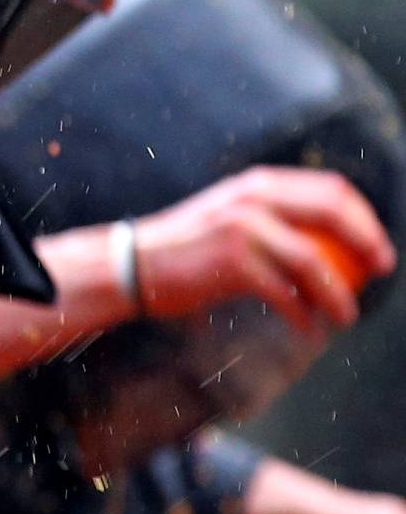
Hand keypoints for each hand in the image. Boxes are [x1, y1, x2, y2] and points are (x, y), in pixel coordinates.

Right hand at [133, 166, 394, 333]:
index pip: (331, 189)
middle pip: (334, 213)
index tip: (377, 248)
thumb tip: (329, 244)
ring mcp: (243, 228)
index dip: (365, 218)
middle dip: (368, 244)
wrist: (133, 264)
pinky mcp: (233, 261)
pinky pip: (286, 294)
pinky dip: (303, 316)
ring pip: (314, 262)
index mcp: (258, 184)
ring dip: (339, 295)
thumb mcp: (231, 219)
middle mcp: (254, 198)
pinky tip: (308, 329)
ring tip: (346, 316)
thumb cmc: (187, 250)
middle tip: (380, 271)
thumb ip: (272, 221)